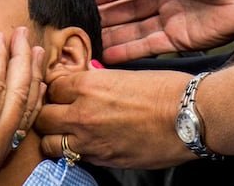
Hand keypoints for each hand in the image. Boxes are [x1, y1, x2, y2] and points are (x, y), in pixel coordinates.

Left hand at [36, 67, 193, 168]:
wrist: (190, 117)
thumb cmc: (164, 90)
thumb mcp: (122, 74)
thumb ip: (95, 80)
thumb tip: (82, 81)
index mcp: (87, 85)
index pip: (51, 87)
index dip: (55, 89)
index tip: (60, 91)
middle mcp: (83, 113)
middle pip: (42, 116)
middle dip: (47, 113)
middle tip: (56, 111)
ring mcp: (91, 140)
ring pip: (49, 143)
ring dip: (54, 136)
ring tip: (64, 132)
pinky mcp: (104, 159)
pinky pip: (74, 157)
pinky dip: (74, 151)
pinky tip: (84, 144)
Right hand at [94, 0, 233, 63]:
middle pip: (127, 10)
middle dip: (104, 16)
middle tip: (77, 23)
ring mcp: (169, 21)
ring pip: (133, 29)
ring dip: (112, 35)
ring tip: (86, 42)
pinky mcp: (178, 41)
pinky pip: (147, 46)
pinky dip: (128, 51)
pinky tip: (108, 53)